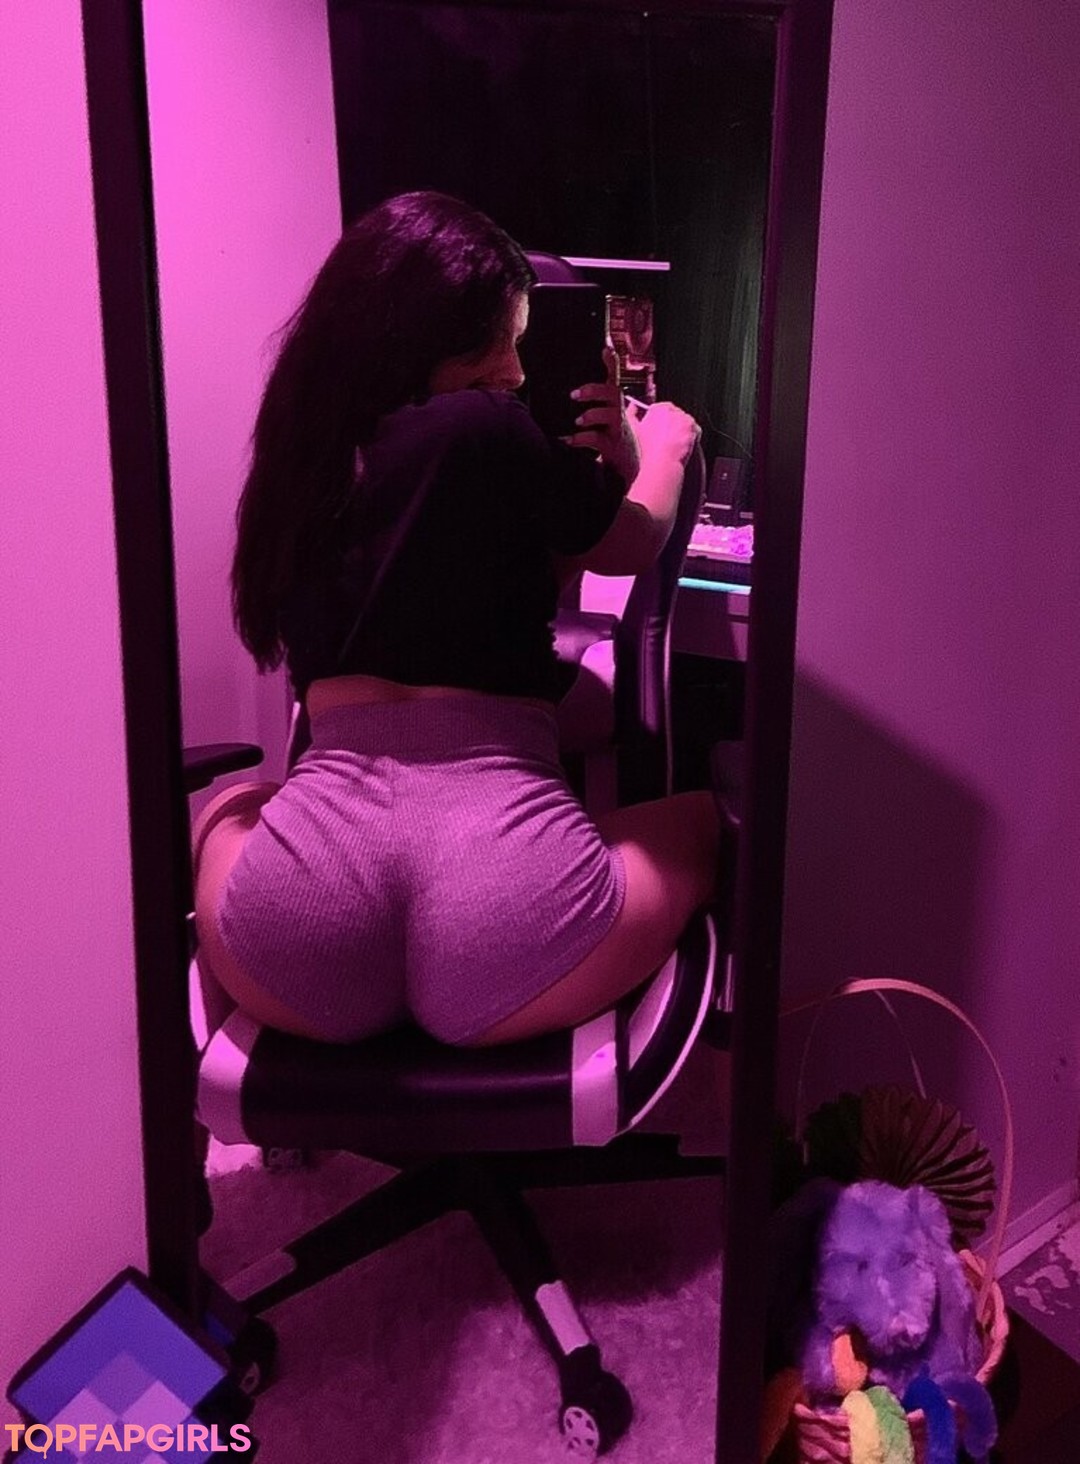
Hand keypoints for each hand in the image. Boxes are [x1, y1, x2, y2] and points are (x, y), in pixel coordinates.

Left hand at [563, 347, 640, 483]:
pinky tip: (568, 440)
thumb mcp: (602, 415)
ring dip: (592, 415)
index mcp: (612, 401)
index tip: (605, 349)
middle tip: (574, 394)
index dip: (611, 363)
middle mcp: (617, 411)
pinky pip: (598, 439)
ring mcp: (616, 428)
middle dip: (594, 390)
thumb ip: (590, 402)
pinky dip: (581, 439)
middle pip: (612, 392)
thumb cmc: (607, 434)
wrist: (624, 463)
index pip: (614, 377)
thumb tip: (559, 389)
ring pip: (610, 415)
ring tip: (577, 420)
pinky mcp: (612, 445)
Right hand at [627, 399, 700, 466]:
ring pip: (684, 421)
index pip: (660, 408)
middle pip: (673, 414)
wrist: (662, 462)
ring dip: (680, 429)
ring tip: (672, 443)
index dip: (658, 421)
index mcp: (658, 408)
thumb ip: (630, 413)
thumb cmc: (646, 448)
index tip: (657, 430)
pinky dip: (691, 436)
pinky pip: (694, 429)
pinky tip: (681, 445)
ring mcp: (685, 418)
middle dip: (671, 424)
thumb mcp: (632, 429)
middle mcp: (673, 409)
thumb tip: (632, 406)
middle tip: (665, 439)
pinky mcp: (694, 428)